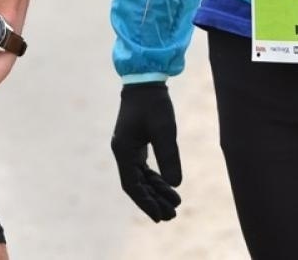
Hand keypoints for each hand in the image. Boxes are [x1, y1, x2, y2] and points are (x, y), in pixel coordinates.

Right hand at [111, 82, 181, 220]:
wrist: (145, 81)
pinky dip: (155, 179)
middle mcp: (122, 151)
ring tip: (175, 205)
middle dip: (153, 201)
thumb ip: (169, 157)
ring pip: (140, 177)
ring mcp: (128, 148)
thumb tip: (175, 185)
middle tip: (172, 216)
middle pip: (136, 184)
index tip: (160, 217)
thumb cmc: (154, 104)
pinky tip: (168, 187)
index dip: (146, 203)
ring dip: (155, 191)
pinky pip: (143, 168)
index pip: (132, 185)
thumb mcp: (165, 130)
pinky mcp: (135, 144)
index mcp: (123, 150)